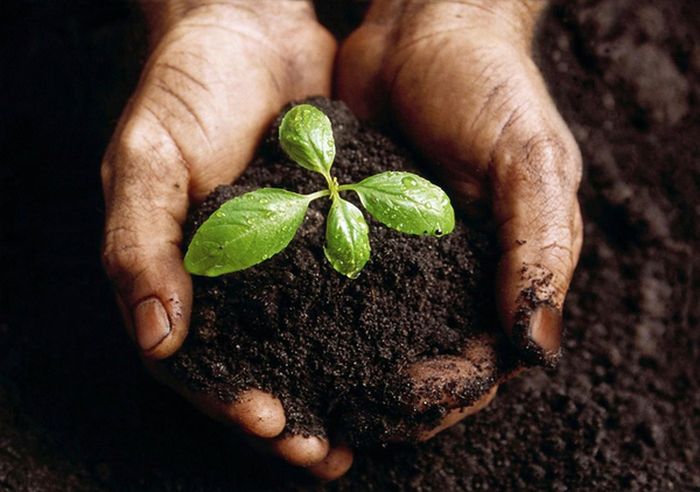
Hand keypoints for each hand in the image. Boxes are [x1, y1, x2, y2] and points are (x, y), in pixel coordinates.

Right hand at [101, 1, 350, 478]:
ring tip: (369, 429)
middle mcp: (236, 283)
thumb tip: (157, 341)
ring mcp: (287, 264)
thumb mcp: (148, 161)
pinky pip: (350, 294)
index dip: (228, 400)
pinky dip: (369, 332)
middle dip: (292, 417)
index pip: (197, 363)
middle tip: (327, 453)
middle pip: (259, 368)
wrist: (253, 32)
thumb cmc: (186, 91)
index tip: (270, 422)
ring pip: (309, 345)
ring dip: (334, 390)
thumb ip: (141, 247)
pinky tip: (396, 358)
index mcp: (180, 278)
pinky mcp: (333, 236)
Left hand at [338, 0, 582, 436]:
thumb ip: (541, 247)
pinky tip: (291, 339)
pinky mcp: (359, 232)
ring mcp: (405, 258)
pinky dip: (323, 319)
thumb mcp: (529, 159)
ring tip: (317, 399)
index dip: (451, 389)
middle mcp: (457, 275)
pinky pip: (343, 289)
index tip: (407, 400)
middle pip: (431, 362)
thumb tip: (535, 348)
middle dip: (397, 399)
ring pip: (383, 336)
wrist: (424, 28)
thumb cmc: (489, 86)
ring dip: (354, 372)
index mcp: (509, 269)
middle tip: (351, 420)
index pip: (487, 358)